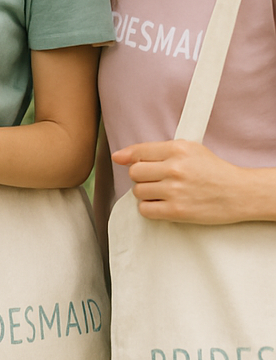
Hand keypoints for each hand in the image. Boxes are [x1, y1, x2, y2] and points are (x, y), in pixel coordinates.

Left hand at [113, 140, 250, 223]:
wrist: (240, 193)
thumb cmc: (214, 171)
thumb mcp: (190, 149)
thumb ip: (156, 150)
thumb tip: (119, 156)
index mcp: (178, 149)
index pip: (138, 151)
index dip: (127, 157)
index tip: (120, 159)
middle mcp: (175, 168)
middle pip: (134, 173)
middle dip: (140, 177)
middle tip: (155, 179)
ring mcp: (175, 190)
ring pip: (138, 191)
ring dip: (146, 193)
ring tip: (162, 192)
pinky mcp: (177, 210)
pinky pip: (145, 210)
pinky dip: (150, 208)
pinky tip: (162, 204)